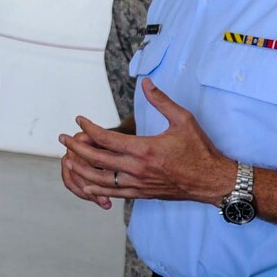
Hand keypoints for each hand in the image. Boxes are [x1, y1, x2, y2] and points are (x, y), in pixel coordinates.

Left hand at [57, 80, 234, 206]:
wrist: (213, 181)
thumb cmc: (200, 150)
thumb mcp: (183, 120)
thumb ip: (162, 101)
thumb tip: (147, 83)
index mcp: (144, 149)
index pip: (107, 139)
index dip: (89, 128)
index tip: (79, 120)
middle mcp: (137, 169)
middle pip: (97, 160)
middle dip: (77, 148)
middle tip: (64, 139)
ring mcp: (139, 184)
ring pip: (101, 180)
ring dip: (81, 170)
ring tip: (68, 161)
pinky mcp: (143, 194)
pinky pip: (114, 193)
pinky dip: (97, 189)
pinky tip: (85, 185)